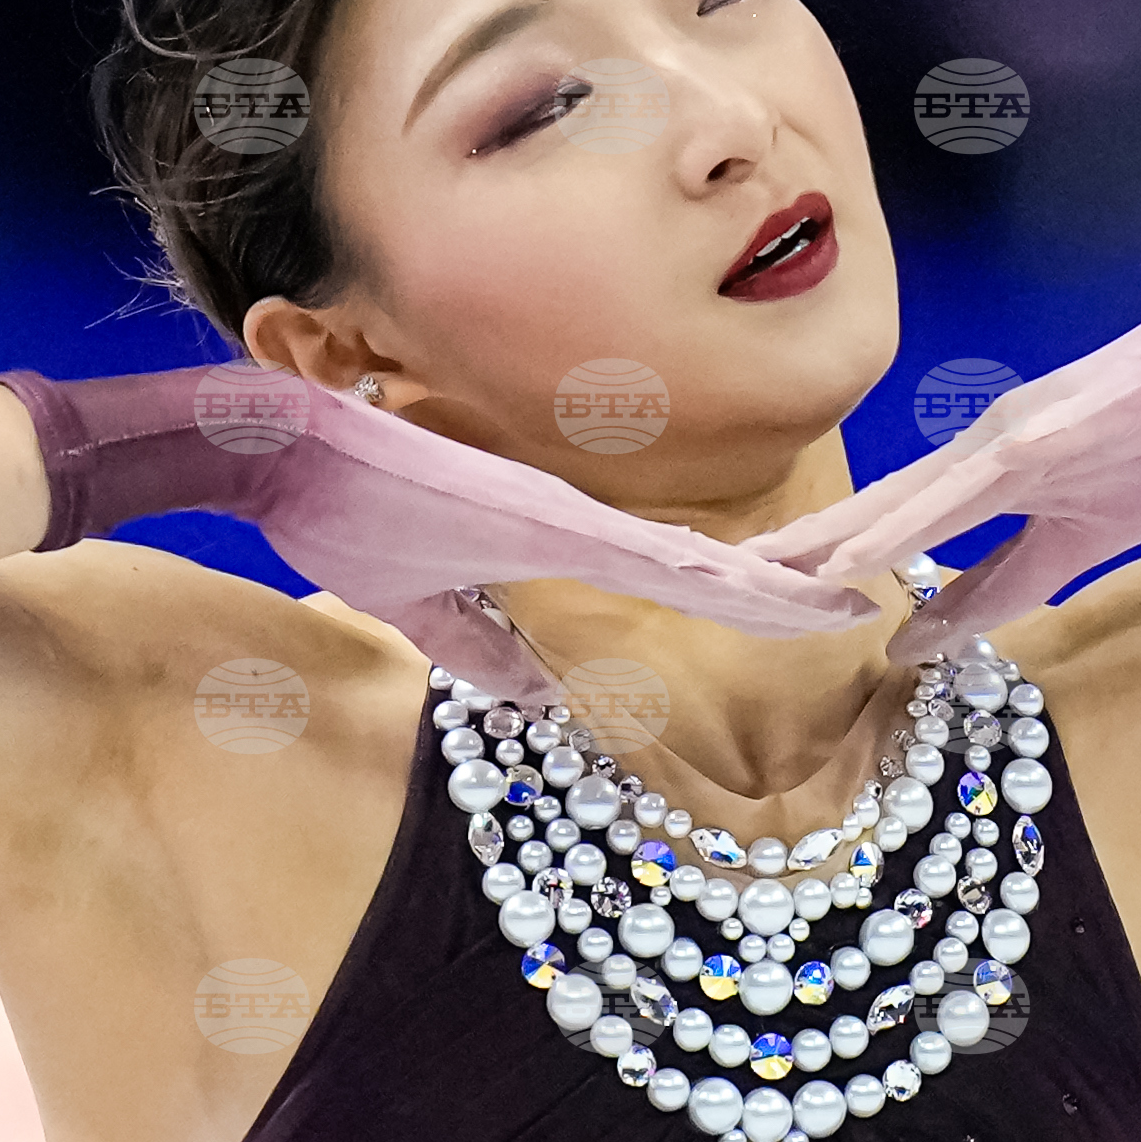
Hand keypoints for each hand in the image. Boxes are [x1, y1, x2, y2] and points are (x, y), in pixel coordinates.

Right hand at [4, 362, 885, 657]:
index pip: (681, 570)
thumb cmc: (324, 500)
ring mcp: (558, 515)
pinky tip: (777, 593)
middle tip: (879, 604)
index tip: (832, 604)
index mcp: (555, 533)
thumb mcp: (412, 593)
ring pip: (697, 562)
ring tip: (857, 602)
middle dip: (795, 589)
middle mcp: (574, 518)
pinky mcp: (532, 517)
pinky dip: (723, 584)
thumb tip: (538, 700)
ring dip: (778, 591)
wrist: (261, 441)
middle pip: (710, 565)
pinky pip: (649, 560)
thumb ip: (477, 644)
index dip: (759, 589)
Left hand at [742, 239, 1140, 641]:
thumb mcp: (1086, 533)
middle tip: (709, 599)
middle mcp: (978, 447)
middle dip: (787, 560)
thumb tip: (923, 637)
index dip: (813, 564)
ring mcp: (1006, 439)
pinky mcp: (1042, 438)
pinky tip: (848, 560)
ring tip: (749, 587)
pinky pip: (953, 497)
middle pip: (862, 512)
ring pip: (891, 505)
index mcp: (985, 471)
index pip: (880, 526)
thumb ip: (1003, 583)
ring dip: (818, 549)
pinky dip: (893, 531)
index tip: (749, 604)